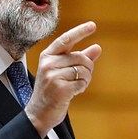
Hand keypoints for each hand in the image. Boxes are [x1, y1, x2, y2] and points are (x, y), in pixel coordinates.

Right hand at [25, 21, 101, 136]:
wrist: (39, 113)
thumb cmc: (52, 90)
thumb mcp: (62, 71)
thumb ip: (79, 59)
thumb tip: (97, 48)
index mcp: (47, 56)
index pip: (66, 39)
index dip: (80, 31)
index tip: (92, 25)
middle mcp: (48, 63)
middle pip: (81, 58)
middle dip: (88, 68)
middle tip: (82, 78)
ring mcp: (53, 76)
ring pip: (83, 70)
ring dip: (85, 80)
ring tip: (75, 86)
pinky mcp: (59, 88)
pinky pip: (82, 82)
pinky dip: (82, 87)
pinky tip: (73, 92)